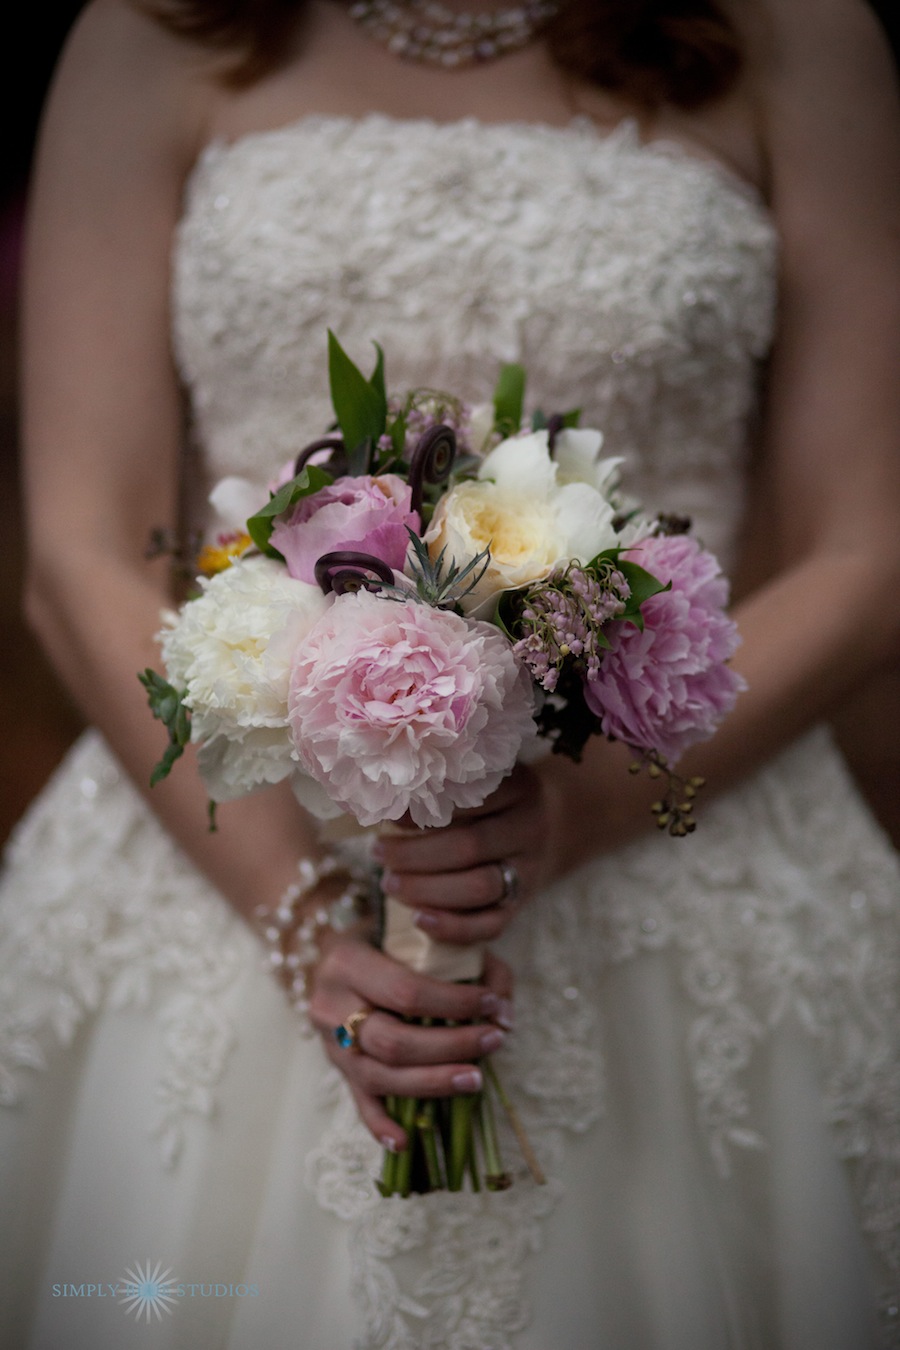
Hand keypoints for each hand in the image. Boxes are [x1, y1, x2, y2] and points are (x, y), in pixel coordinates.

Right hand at [307, 933, 513, 1148]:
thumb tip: (504, 1010)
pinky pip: (358, 1102)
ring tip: (476, 1079)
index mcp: (346, 962)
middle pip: (393, 1041)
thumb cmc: (386, 938)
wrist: (332, 950)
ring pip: (380, 1077)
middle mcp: (329, 1005)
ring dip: (432, 1083)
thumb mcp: (417, 933)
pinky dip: (381, 1125)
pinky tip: (407, 1141)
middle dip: (450, 1046)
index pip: (405, 992)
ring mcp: (329, 1042)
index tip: (492, 1002)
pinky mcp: (337, 1069)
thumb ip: (468, 960)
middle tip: (493, 1040)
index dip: (453, 1003)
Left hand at [374, 763, 560, 944]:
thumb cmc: (494, 800)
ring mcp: (527, 871)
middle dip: (415, 854)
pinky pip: (489, 925)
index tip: (389, 814)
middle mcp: (528, 829)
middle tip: (378, 852)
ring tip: (388, 883)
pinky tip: (418, 919)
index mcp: (518, 788)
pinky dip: (452, 927)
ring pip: (479, 887)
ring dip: (426, 889)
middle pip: (469, 846)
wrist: (549, 830)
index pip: (470, 799)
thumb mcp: (481, 781)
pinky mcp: (520, 906)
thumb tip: (385, 798)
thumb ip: (445, 788)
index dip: (425, 810)